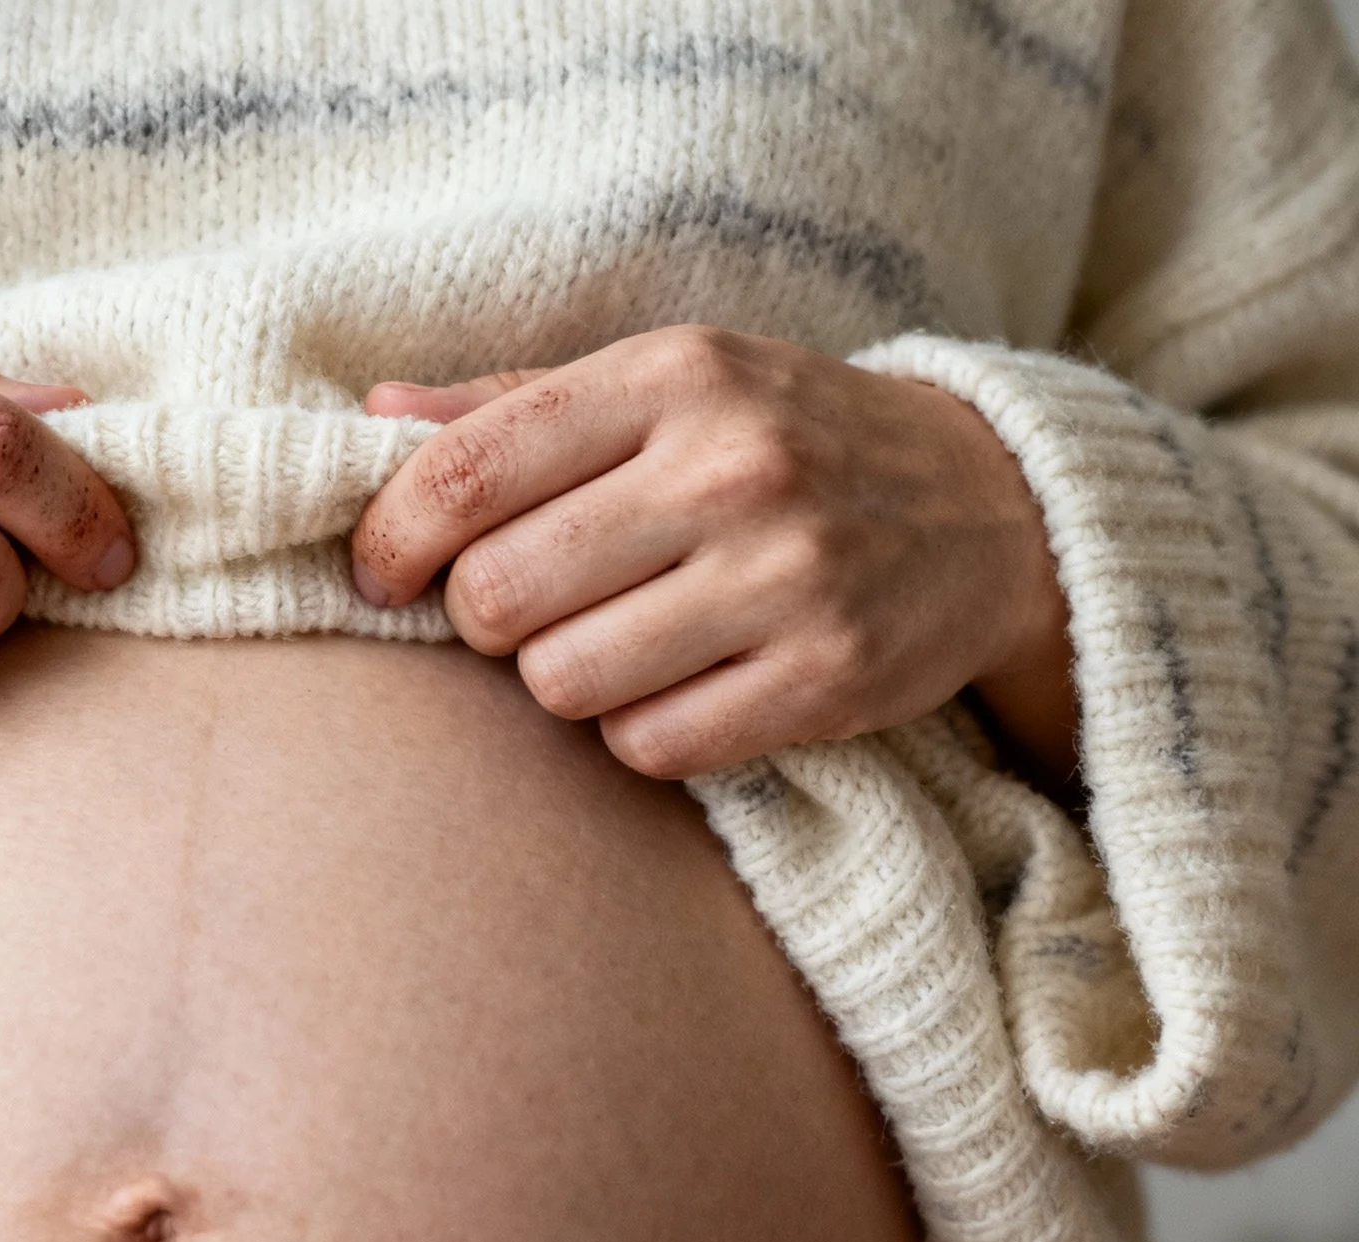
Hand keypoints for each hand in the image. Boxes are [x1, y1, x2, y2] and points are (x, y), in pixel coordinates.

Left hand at [350, 325, 1075, 784]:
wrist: (990, 507)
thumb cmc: (781, 442)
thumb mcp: (663, 386)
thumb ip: (515, 404)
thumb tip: (372, 414)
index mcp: (670, 375)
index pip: (464, 471)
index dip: (389, 540)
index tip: (380, 574)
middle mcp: (730, 468)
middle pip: (498, 595)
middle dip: (483, 619)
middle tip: (527, 608)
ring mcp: (787, 576)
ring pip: (561, 683)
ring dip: (562, 680)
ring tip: (616, 641)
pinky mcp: (828, 678)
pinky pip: (650, 746)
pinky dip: (640, 732)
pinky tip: (683, 685)